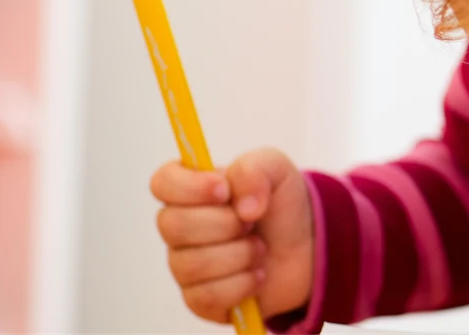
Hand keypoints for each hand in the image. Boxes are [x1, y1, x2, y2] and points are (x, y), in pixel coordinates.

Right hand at [150, 147, 314, 322]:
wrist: (305, 248)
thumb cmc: (279, 206)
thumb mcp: (277, 170)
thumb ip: (256, 170)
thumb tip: (243, 206)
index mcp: (191, 190)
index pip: (162, 183)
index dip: (189, 187)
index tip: (224, 191)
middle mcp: (179, 228)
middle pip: (174, 226)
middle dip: (224, 224)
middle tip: (251, 223)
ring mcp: (186, 266)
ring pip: (193, 264)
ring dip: (239, 254)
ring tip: (259, 248)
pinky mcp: (200, 299)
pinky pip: (207, 296)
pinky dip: (242, 284)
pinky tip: (257, 274)